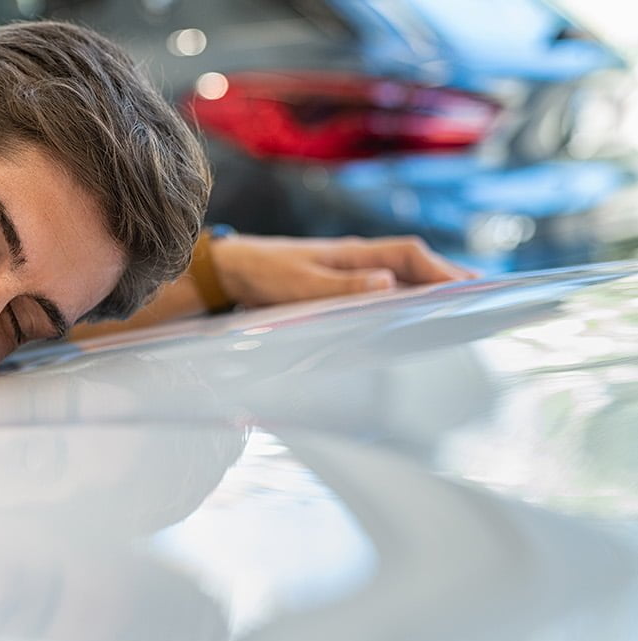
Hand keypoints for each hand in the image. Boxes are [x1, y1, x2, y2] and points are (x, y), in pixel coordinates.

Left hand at [211, 234, 475, 307]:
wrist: (229, 270)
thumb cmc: (263, 274)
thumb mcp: (300, 284)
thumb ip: (341, 287)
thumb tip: (389, 284)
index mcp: (353, 253)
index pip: (410, 254)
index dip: (441, 270)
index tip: (469, 288)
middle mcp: (357, 258)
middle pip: (414, 263)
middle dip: (447, 277)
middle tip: (484, 297)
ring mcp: (348, 270)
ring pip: (400, 274)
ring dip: (429, 287)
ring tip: (459, 307)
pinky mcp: (337, 284)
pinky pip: (381, 288)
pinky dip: (404, 297)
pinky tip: (412, 315)